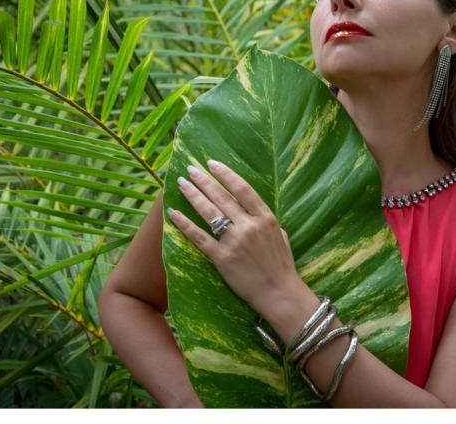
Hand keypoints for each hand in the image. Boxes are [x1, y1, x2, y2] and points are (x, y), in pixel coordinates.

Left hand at [167, 159, 302, 315]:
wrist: (279, 293)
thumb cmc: (282, 266)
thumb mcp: (281, 235)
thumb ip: (265, 220)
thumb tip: (252, 207)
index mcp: (266, 218)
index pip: (242, 189)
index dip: (226, 174)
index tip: (212, 163)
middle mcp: (249, 226)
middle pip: (222, 197)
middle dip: (204, 181)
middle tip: (190, 169)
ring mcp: (234, 242)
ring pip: (209, 212)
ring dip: (193, 195)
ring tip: (181, 183)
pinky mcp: (222, 258)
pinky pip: (199, 237)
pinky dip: (184, 224)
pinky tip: (173, 213)